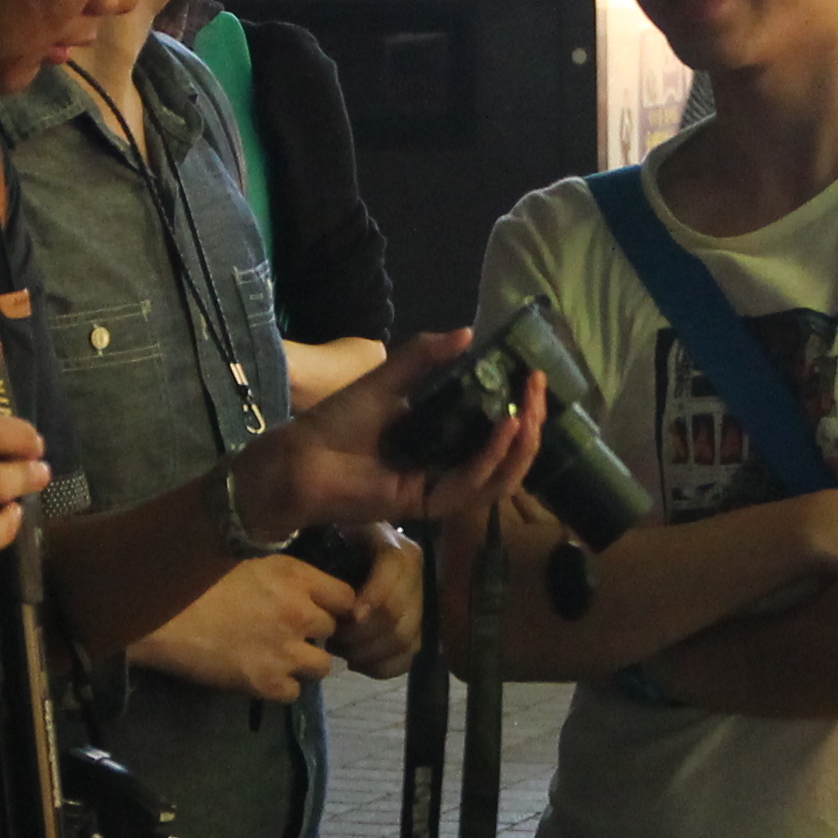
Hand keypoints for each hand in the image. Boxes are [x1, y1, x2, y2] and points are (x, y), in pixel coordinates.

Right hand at [132, 553, 355, 702]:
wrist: (162, 619)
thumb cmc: (195, 581)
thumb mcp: (245, 560)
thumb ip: (281, 574)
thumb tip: (299, 582)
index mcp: (296, 577)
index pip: (346, 597)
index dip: (334, 604)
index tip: (320, 608)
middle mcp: (301, 614)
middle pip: (333, 630)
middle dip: (316, 632)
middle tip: (291, 631)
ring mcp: (287, 652)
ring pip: (322, 666)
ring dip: (305, 662)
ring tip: (280, 656)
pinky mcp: (267, 684)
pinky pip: (293, 692)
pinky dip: (281, 686)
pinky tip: (261, 674)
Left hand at [240, 330, 543, 538]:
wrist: (299, 456)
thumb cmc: (337, 421)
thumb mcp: (388, 379)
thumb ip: (425, 357)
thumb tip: (468, 333)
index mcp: (442, 440)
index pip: (496, 429)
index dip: (520, 404)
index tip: (532, 374)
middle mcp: (446, 466)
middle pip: (506, 455)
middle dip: (530, 422)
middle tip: (538, 388)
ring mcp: (438, 489)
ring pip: (498, 478)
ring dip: (520, 445)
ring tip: (531, 410)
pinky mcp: (426, 505)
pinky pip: (470, 486)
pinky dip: (491, 458)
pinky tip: (504, 428)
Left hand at [332, 533, 425, 674]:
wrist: (347, 556)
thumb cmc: (333, 546)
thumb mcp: (332, 535)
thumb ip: (332, 543)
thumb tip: (334, 582)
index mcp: (398, 548)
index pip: (394, 571)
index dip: (373, 596)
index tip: (348, 615)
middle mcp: (419, 575)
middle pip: (397, 613)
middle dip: (362, 633)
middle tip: (334, 639)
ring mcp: (423, 605)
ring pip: (405, 639)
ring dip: (368, 652)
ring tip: (341, 649)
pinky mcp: (421, 629)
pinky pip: (409, 656)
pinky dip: (382, 666)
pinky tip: (357, 663)